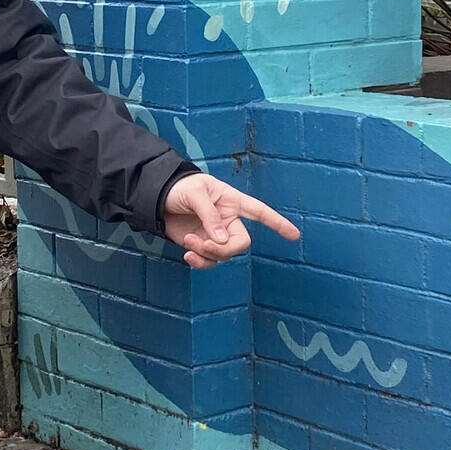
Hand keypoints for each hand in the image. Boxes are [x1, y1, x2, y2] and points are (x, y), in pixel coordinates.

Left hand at [162, 172, 299, 269]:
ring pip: (223, 256)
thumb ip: (210, 216)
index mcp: (232, 202)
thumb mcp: (195, 194)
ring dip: (206, 255)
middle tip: (203, 245)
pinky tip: (187, 255)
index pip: (260, 212)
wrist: (157, 197)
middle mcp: (227, 220)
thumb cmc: (180, 187)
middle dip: (223, 250)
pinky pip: (208, 261)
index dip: (277, 223)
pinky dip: (199, 262)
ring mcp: (214, 235)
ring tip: (187, 243)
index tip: (294, 235)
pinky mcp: (201, 245)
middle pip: (240, 244)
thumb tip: (223, 241)